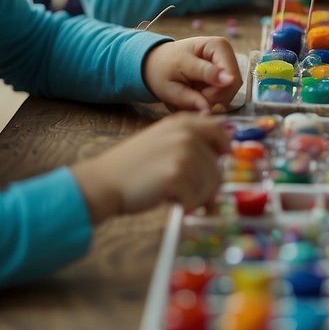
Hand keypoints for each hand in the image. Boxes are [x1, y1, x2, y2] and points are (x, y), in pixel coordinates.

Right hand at [70, 113, 230, 222]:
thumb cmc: (133, 167)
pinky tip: (168, 199)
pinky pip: (196, 199)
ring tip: (175, 195)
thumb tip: (222, 168)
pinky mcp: (177, 173)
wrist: (104, 181)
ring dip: (196, 198)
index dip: (224, 150)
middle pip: (218, 168)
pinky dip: (185, 206)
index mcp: (184, 123)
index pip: (220, 132)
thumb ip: (192, 147)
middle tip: (192, 196)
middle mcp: (187, 133)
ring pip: (210, 186)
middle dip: (208, 188)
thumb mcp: (163, 142)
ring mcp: (183, 152)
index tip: (221, 162)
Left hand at [143, 36, 241, 112]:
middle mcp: (227, 53)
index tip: (193, 98)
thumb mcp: (172, 83)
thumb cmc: (162, 70)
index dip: (213, 96)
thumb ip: (192, 96)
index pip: (230, 80)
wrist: (157, 63)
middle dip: (211, 99)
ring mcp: (227, 64)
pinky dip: (210, 99)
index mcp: (217, 46)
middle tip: (189, 97)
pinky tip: (196, 93)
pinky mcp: (226, 75)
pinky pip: (224, 95)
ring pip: (229, 94)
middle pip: (231, 88)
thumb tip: (217, 104)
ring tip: (190, 94)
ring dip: (209, 100)